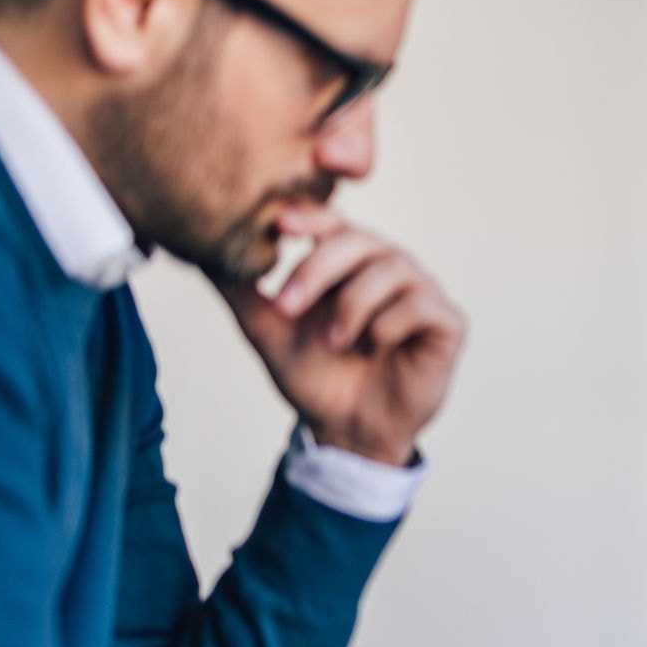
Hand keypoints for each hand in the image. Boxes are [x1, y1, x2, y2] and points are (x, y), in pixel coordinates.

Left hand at [222, 205, 464, 466]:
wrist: (347, 432)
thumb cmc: (315, 376)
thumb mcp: (268, 331)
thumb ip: (241, 292)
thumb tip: (199, 252)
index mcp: (349, 260)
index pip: (332, 221)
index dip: (310, 215)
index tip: (279, 223)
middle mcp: (388, 268)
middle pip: (360, 240)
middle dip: (318, 268)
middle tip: (286, 305)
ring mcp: (421, 292)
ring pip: (393, 269)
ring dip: (353, 304)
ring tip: (334, 341)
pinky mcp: (447, 324)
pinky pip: (422, 305)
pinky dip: (391, 323)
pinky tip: (374, 347)